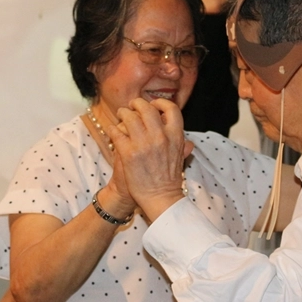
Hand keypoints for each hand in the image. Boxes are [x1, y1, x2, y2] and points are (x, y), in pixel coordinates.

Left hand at [109, 98, 193, 221]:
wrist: (159, 198)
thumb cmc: (169, 180)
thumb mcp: (180, 159)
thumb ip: (182, 147)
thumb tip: (188, 142)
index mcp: (175, 136)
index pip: (171, 108)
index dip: (160, 103)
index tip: (153, 105)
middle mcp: (160, 137)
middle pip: (146, 108)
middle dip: (137, 104)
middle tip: (132, 106)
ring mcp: (143, 144)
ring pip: (128, 116)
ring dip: (123, 113)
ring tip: (121, 116)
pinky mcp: (128, 153)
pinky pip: (116, 131)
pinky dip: (112, 129)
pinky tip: (113, 131)